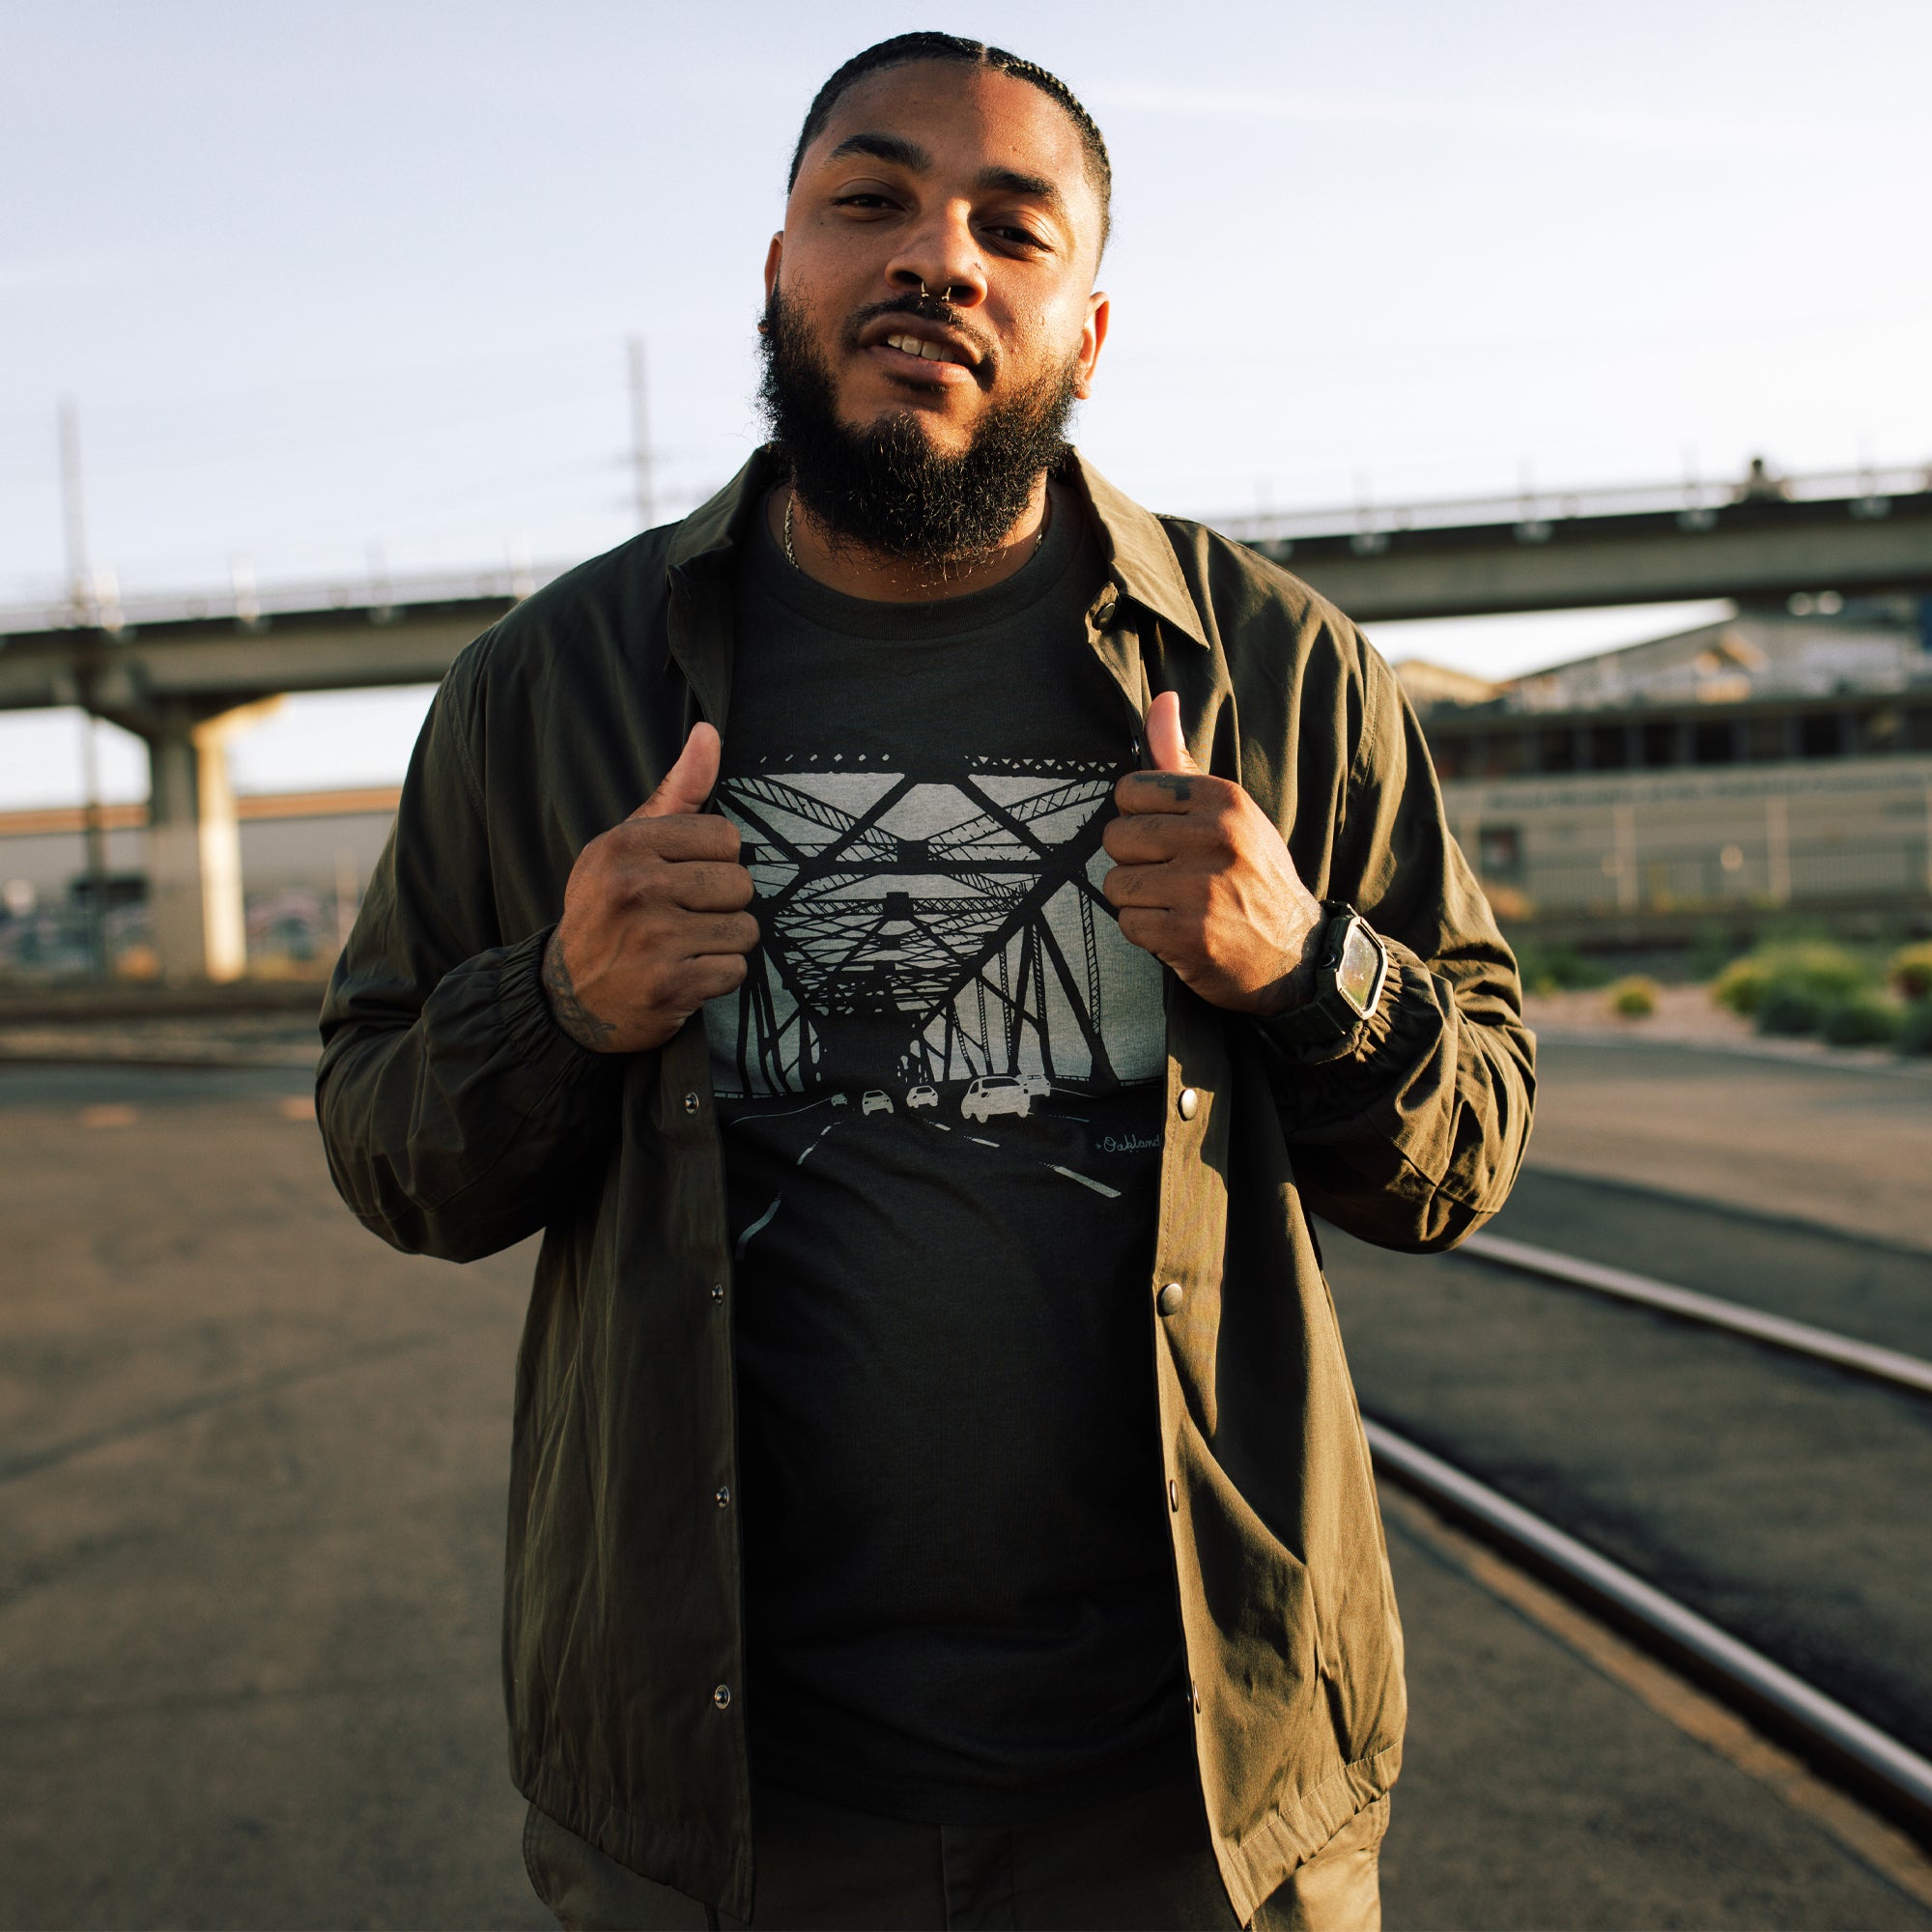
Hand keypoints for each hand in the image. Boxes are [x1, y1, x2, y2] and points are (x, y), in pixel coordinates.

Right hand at [541, 724, 758, 1051]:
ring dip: (722, 944)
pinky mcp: (669, 985)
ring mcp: (652, 939)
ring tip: (683, 947)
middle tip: (681, 919)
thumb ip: (677, 792)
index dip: (713, 862)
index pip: (726, 837)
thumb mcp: (629, 846)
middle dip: (721, 906)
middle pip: (741, 884)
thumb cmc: (609, 910)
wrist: (569, 996)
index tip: (680, 880)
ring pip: (745, 930)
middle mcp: (635, 887)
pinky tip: (683, 975)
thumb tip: (709, 732)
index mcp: (625, 845)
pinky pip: (735, 970)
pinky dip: (716, 978)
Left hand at [1101, 693, 1325, 1015]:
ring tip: (1176, 904)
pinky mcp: (1189, 934)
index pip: (1130, 790)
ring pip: (1116, 884)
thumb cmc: (1254, 875)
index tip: (1167, 838)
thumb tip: (1160, 700)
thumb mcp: (1230, 813)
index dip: (1139, 818)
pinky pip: (1128, 924)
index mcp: (1225, 800)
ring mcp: (1202, 888)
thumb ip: (1182, 761)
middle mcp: (1216, 837)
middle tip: (1172, 877)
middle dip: (1134, 862)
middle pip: (1116, 837)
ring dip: (1138, 901)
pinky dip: (1146, 934)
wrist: (1297, 955)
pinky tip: (1178, 932)